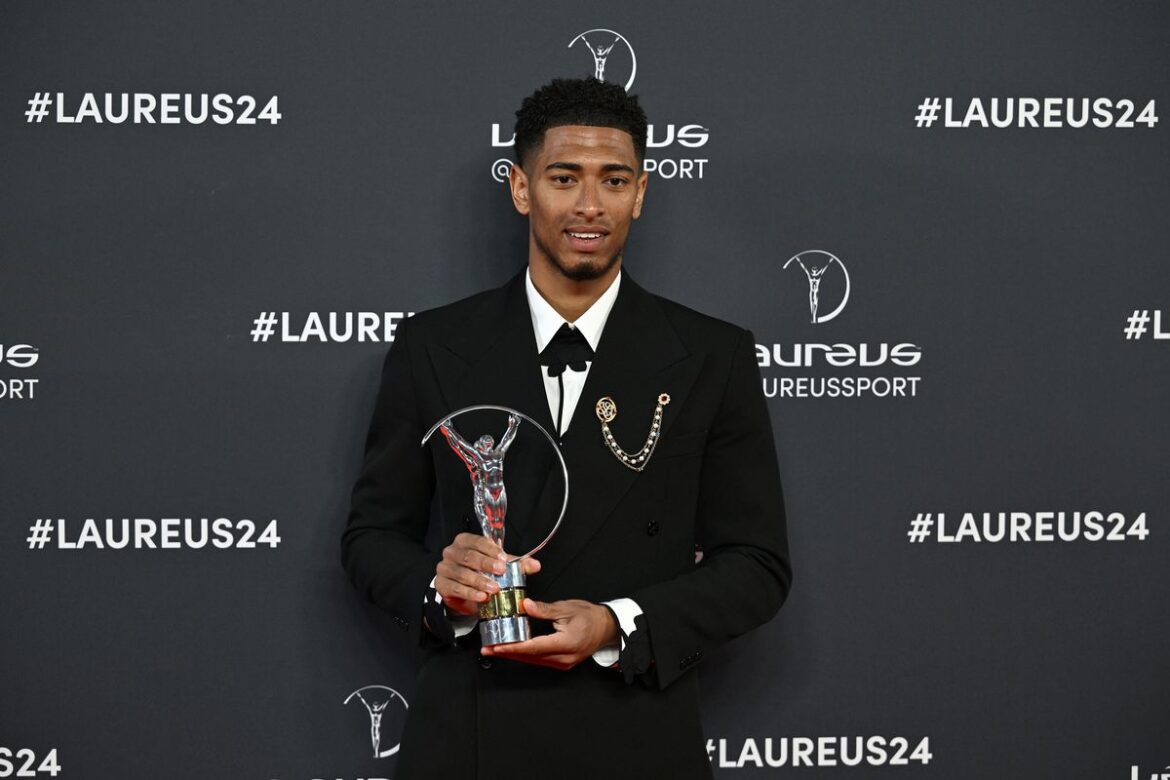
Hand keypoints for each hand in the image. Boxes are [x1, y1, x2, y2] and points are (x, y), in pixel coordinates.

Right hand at [434, 533, 540, 616]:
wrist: (462, 589)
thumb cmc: (479, 571)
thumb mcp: (498, 565)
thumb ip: (516, 563)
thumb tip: (536, 565)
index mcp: (465, 541)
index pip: (477, 541)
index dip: (490, 550)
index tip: (504, 559)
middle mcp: (452, 552)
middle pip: (469, 556)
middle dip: (486, 564)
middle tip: (501, 572)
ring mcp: (444, 568)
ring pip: (462, 573)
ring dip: (479, 581)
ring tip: (494, 589)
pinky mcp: (442, 584)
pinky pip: (455, 588)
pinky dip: (469, 593)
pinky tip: (481, 597)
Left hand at [481, 598, 618, 669]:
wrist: (606, 627)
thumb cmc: (589, 616)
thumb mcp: (566, 608)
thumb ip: (544, 610)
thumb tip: (525, 606)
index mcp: (565, 643)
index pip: (533, 647)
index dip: (512, 647)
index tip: (496, 646)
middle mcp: (563, 658)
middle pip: (529, 657)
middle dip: (507, 653)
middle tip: (487, 648)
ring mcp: (562, 664)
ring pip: (533, 660)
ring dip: (514, 655)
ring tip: (496, 649)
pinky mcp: (561, 663)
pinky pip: (539, 660)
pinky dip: (525, 655)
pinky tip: (514, 650)